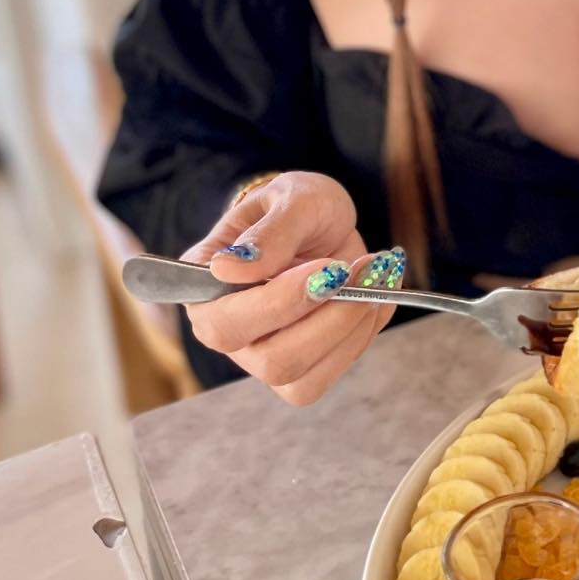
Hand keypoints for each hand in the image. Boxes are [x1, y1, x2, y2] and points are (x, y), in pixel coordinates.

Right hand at [181, 171, 396, 404]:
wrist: (322, 222)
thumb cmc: (297, 207)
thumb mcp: (292, 199)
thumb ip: (269, 233)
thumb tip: (228, 269)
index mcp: (205, 289)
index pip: (225, 324)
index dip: (280, 303)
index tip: (329, 267)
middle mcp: (226, 331)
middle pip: (271, 361)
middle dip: (329, 319)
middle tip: (360, 270)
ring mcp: (262, 355)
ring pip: (304, 380)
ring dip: (351, 327)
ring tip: (372, 275)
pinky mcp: (300, 368)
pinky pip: (333, 373)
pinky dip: (364, 334)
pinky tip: (374, 294)